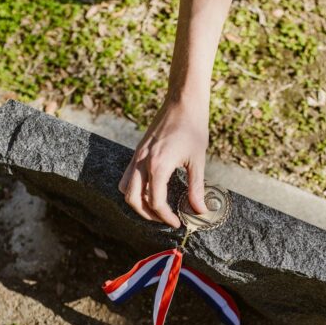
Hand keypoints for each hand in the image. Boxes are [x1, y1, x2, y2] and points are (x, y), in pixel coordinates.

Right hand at [119, 97, 208, 227]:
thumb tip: (200, 211)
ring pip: (126, 189)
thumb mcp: (198, 161)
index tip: (177, 222)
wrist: (183, 102)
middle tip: (165, 219)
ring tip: (156, 208)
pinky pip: (127, 176)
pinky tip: (151, 190)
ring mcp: (136, 156)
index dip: (166, 217)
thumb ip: (196, 188)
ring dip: (137, 202)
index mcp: (158, 165)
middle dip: (148, 214)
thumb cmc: (193, 128)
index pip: (155, 202)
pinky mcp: (137, 151)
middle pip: (133, 199)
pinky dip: (135, 188)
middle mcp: (142, 162)